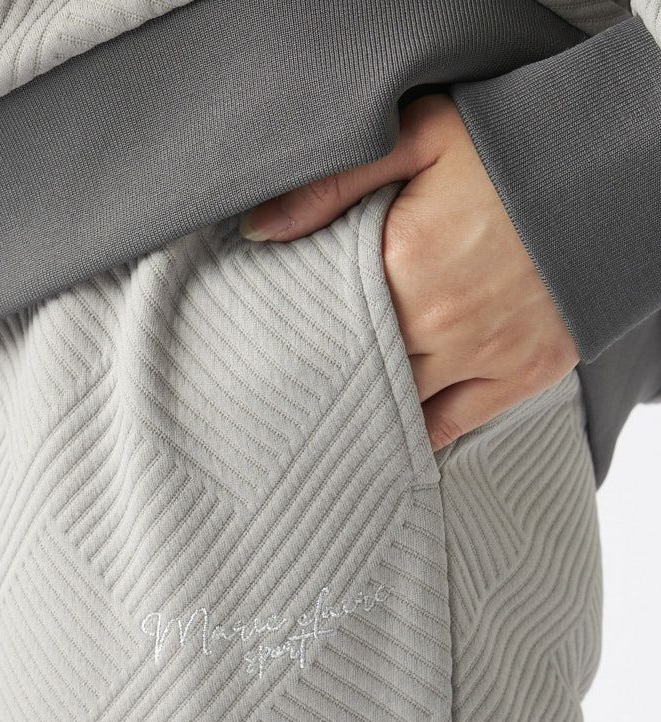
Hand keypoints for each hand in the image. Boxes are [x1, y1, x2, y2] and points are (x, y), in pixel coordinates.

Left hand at [239, 94, 578, 449]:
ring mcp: (486, 354)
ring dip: (365, 407)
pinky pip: (452, 426)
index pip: (323, 325)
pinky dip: (417, 434)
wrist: (616, 165)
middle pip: (357, 371)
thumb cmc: (514, 145)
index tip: (267, 351)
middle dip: (325, 377)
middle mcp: (441, 322)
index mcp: (404, 264)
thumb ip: (334, 182)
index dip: (295, 339)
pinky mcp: (525, 373)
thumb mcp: (421, 136)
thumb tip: (257, 230)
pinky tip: (386, 433)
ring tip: (330, 412)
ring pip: (398, 406)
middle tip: (289, 389)